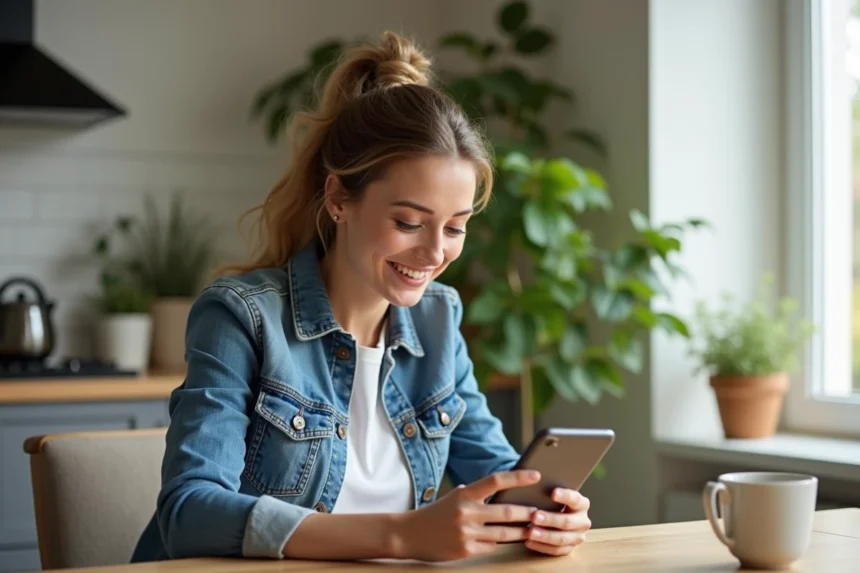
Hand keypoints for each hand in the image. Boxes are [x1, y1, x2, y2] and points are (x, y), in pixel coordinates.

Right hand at [393, 470, 541, 561]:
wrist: (409, 534)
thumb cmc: (436, 513)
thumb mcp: (454, 497)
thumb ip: (476, 494)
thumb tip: (503, 489)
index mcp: (464, 494)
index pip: (495, 481)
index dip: (517, 477)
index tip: (535, 475)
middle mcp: (466, 512)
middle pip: (506, 512)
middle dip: (527, 512)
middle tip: (542, 511)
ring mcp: (466, 532)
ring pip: (503, 533)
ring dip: (521, 532)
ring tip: (534, 529)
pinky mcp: (465, 550)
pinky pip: (490, 546)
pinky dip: (497, 543)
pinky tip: (502, 541)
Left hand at [525, 488, 591, 555]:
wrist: (557, 515)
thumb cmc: (552, 501)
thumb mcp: (554, 494)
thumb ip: (549, 491)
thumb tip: (533, 479)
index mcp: (582, 504)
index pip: (575, 500)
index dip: (565, 496)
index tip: (552, 493)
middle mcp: (583, 521)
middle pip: (567, 522)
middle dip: (550, 520)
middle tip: (535, 516)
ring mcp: (578, 537)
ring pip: (562, 539)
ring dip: (545, 536)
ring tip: (530, 532)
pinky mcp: (570, 549)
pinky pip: (556, 550)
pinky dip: (542, 547)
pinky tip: (528, 541)